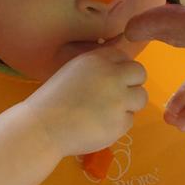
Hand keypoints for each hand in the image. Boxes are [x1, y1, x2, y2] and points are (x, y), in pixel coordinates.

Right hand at [23, 48, 147, 157]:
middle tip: (117, 96)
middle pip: (140, 73)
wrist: (43, 128)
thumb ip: (98, 69)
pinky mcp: (121, 122)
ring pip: (141, 97)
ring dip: (129, 105)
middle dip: (132, 84)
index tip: (110, 81)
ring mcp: (119, 99)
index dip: (120, 70)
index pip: (124, 57)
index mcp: (97, 59)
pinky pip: (130, 120)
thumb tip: (121, 72)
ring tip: (107, 112)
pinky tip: (99, 126)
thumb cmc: (53, 100)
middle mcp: (112, 75)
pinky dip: (118, 125)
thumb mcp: (74, 71)